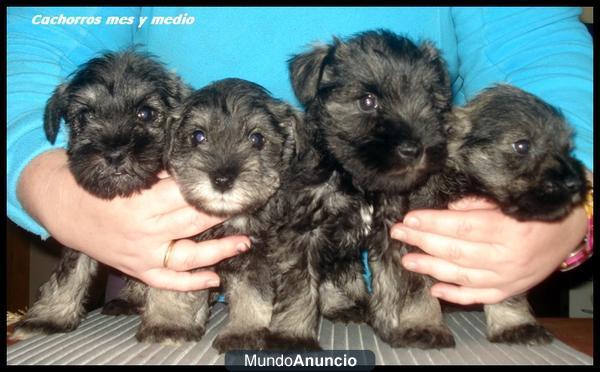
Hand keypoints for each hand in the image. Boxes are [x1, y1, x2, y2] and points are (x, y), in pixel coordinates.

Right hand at [18, 149, 250, 290]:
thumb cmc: (98, 185)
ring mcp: (143, 253)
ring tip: (244, 243)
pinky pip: (168, 281)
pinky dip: (191, 282)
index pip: (188, 196)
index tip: (233, 187)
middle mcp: (146, 230)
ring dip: (219, 250)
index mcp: (144, 201)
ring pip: (189, 255)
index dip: (211, 191)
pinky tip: (215, 278)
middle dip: (222, 214)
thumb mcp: (130, 173)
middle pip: (194, 222)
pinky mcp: (137, 268)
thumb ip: (163, 175)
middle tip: (245, 208)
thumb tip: (196, 172)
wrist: (64, 207)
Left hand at [390, 197, 587, 304]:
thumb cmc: (533, 210)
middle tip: (399, 235)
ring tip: (407, 260)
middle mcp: (507, 256)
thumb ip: (476, 204)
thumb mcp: (508, 199)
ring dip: (431, 268)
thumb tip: (445, 211)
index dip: (432, 224)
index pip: (461, 227)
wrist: (568, 229)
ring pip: (462, 276)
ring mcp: (508, 277)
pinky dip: (455, 295)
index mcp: (507, 228)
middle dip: (422, 242)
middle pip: (456, 251)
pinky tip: (434, 289)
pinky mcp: (509, 289)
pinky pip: (479, 296)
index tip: (409, 219)